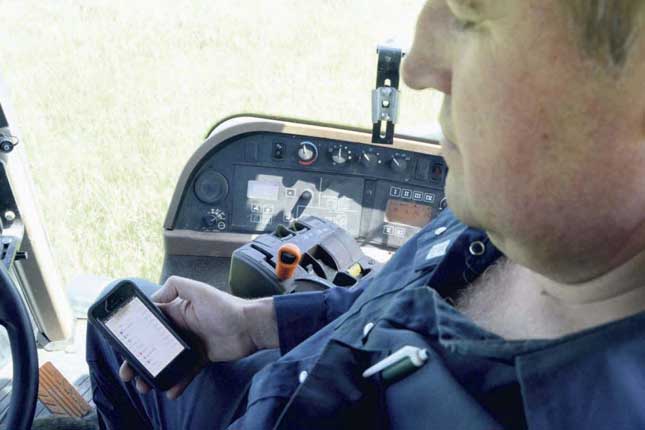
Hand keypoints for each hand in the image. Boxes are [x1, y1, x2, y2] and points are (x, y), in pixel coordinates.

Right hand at [119, 276, 277, 398]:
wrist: (250, 327)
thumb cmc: (226, 307)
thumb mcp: (199, 290)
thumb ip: (175, 286)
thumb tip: (153, 297)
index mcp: (176, 312)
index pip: (149, 323)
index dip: (134, 334)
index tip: (122, 346)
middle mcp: (180, 328)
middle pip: (152, 345)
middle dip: (138, 359)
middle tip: (127, 373)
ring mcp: (189, 345)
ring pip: (165, 362)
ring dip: (153, 374)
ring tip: (144, 385)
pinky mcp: (201, 359)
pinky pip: (185, 373)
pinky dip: (177, 382)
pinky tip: (170, 391)